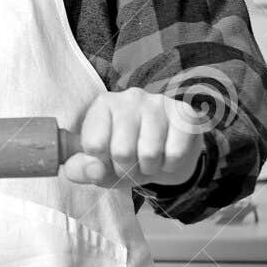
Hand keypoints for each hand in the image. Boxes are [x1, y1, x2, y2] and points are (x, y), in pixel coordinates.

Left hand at [61, 88, 203, 187]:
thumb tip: (93, 169)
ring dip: (150, 168)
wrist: (168, 154)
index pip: (94, 145)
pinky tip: (168, 153)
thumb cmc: (126, 157)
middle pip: (122, 152)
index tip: (108, 158)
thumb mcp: (98, 167)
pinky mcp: (184, 114)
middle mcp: (129, 97)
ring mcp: (159, 102)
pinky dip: (171, 165)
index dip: (102, 163)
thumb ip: (81, 169)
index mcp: (103, 104)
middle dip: (128, 170)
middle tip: (133, 164)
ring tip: (150, 159)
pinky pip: (175, 153)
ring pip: (150, 154)